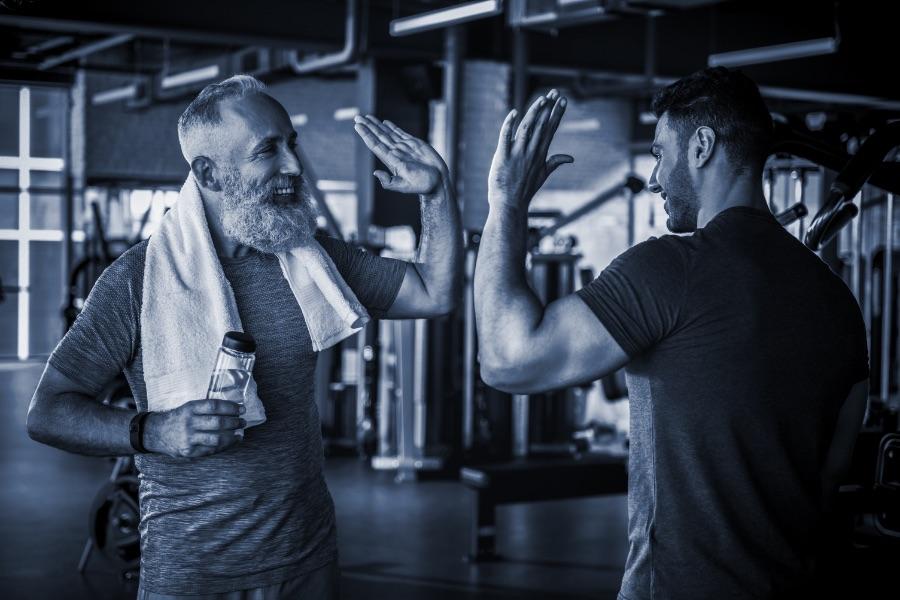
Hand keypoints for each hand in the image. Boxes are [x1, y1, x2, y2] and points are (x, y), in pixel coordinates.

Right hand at [143, 399, 245, 457]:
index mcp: (190, 408)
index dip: (230, 407)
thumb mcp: (188, 407)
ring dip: (232, 436)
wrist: (156, 433)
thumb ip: (206, 408)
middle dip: (234, 422)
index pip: (214, 406)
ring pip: (216, 439)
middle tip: (243, 421)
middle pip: (218, 422)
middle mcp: (189, 423)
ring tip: (240, 432)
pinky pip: (211, 450)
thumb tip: (233, 407)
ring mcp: (189, 439)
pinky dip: (225, 446)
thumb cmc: (179, 418)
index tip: (241, 408)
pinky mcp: (189, 452)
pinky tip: (232, 441)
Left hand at [353, 115, 447, 195]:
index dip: (366, 135)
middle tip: (357, 117)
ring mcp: (404, 147)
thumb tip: (375, 173)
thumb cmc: (422, 185)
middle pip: (378, 136)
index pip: (375, 144)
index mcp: (391, 160)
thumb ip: (389, 181)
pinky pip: (400, 133)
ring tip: (367, 117)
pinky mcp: (414, 144)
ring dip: (377, 125)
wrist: (437, 181)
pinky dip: (392, 127)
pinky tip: (384, 123)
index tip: (357, 126)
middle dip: (368, 127)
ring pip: (387, 133)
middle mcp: (395, 152)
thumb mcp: (404, 185)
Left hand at [488, 89, 572, 211]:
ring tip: (542, 99)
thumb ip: (555, 162)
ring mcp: (517, 154)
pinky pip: (506, 137)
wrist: (510, 205)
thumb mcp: (543, 175)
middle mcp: (531, 152)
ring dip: (534, 113)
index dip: (557, 114)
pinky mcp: (503, 157)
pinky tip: (514, 113)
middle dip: (549, 108)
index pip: (550, 129)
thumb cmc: (524, 190)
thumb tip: (571, 158)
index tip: (563, 100)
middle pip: (542, 125)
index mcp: (540, 154)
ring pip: (527, 128)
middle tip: (555, 92)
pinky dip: (509, 125)